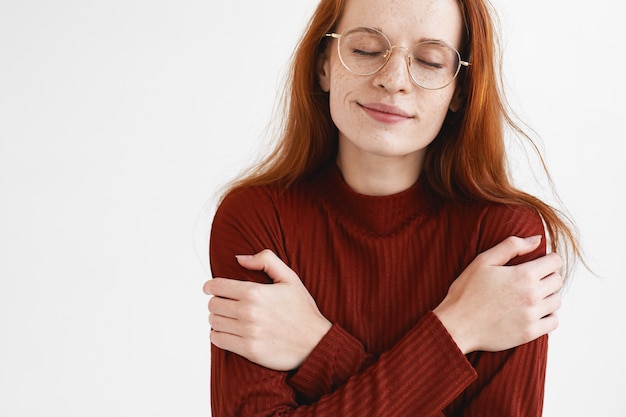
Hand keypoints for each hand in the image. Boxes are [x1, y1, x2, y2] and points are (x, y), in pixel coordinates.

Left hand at [203, 249, 331, 370]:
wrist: (316, 342)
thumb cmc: (302, 310)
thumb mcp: (290, 278)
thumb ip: (266, 260)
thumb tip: (239, 258)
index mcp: (255, 292)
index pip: (217, 286)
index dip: (210, 286)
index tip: (210, 288)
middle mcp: (248, 312)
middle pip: (213, 305)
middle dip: (216, 302)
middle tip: (224, 304)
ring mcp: (247, 333)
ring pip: (214, 322)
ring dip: (217, 319)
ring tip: (228, 318)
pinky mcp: (248, 350)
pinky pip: (218, 340)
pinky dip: (218, 335)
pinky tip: (228, 332)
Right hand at [433, 235, 562, 353]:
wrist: (457, 325)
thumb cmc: (466, 292)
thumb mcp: (483, 261)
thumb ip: (511, 246)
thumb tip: (536, 239)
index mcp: (523, 275)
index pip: (555, 262)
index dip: (548, 259)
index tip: (539, 263)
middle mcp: (532, 295)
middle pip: (557, 280)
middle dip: (547, 276)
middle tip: (530, 279)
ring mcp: (532, 315)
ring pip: (556, 300)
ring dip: (547, 296)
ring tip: (530, 295)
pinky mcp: (530, 332)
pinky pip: (553, 321)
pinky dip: (548, 315)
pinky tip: (533, 312)